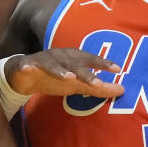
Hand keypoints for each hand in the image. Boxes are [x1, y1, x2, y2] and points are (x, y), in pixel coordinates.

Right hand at [4, 49, 123, 99]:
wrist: (25, 75)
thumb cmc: (56, 77)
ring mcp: (43, 60)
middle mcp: (60, 56)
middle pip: (74, 63)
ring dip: (59, 70)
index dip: (103, 64)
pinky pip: (26, 66)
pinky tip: (27, 69)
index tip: (118, 70)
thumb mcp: (78, 84)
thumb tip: (122, 90)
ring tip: (68, 77)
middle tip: (96, 82)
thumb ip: (98, 88)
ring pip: (52, 64)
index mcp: (73, 58)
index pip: (90, 60)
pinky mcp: (26, 65)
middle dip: (85, 72)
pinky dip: (27, 67)